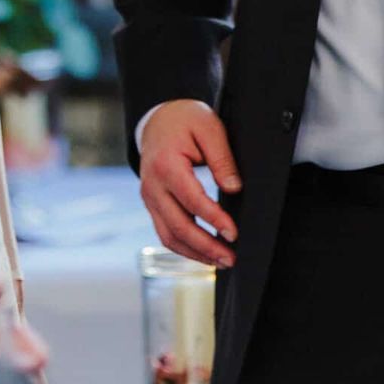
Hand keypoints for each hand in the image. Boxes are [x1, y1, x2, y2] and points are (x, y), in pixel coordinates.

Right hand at [139, 100, 240, 267]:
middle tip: (231, 259)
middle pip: (178, 226)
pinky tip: (205, 254)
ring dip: (195, 253)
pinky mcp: (153, 206)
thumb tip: (233, 189)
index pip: (191, 200)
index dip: (213, 219)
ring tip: (221, 262)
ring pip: (169, 236)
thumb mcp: (209, 127)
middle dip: (205, 246)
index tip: (234, 233)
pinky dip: (185, 248)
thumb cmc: (186, 121)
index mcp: (165, 164)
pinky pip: (166, 233)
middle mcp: (152, 185)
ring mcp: (149, 198)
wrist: (158, 121)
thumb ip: (222, 158)